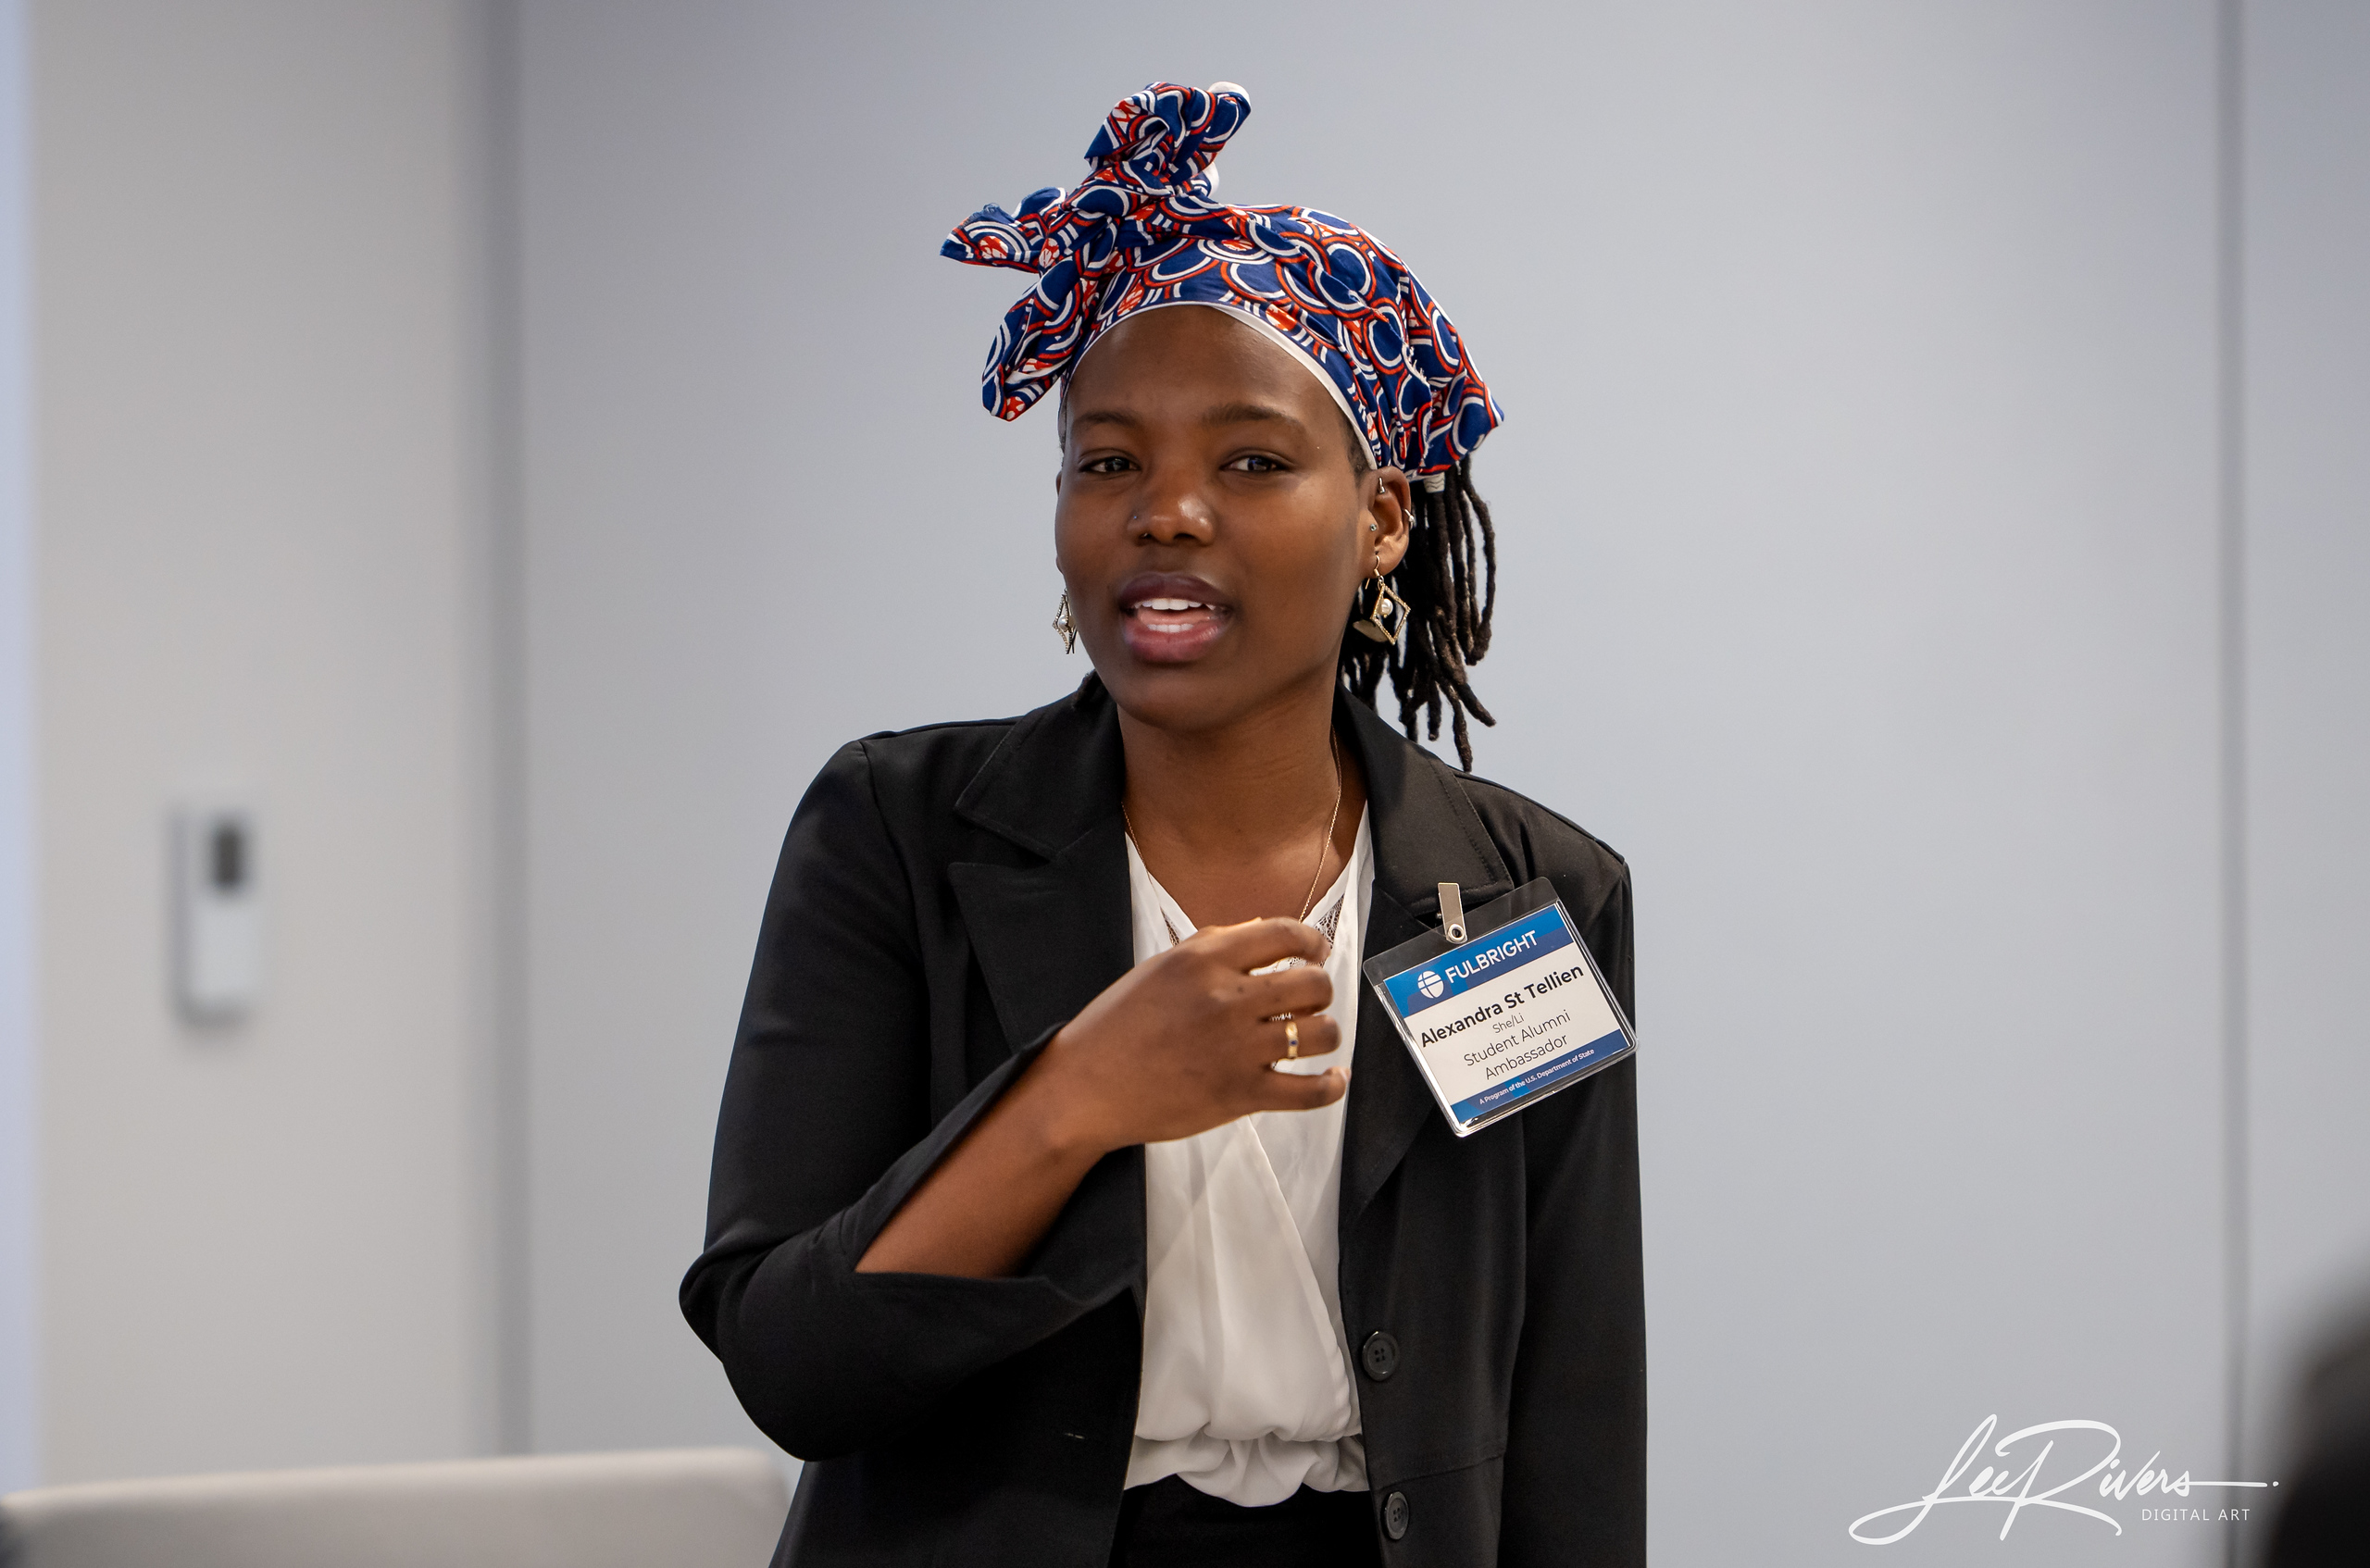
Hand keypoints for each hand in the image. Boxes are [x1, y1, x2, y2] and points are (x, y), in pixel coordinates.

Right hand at [1035, 917, 1346, 1154]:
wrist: (1086, 1087)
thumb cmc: (1117, 1025)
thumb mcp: (1159, 967)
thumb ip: (1211, 944)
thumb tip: (1262, 929)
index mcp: (1204, 959)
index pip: (1284, 935)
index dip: (1312, 942)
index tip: (1316, 952)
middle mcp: (1227, 998)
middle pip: (1313, 983)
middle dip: (1320, 989)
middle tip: (1310, 1000)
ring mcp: (1238, 1049)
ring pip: (1320, 1033)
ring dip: (1326, 1033)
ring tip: (1313, 1037)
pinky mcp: (1242, 1095)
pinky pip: (1311, 1090)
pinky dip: (1331, 1084)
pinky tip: (1332, 1077)